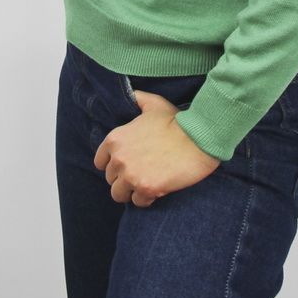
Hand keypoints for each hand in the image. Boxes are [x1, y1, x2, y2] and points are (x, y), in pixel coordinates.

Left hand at [94, 89, 220, 206]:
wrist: (197, 137)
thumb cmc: (176, 121)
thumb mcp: (153, 103)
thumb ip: (137, 98)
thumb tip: (131, 94)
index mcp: (115, 139)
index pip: (100, 162)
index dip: (113, 164)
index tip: (126, 163)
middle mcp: (119, 158)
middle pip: (110, 180)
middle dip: (124, 178)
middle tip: (141, 172)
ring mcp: (131, 175)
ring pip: (119, 194)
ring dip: (132, 191)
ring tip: (146, 183)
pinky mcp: (146, 188)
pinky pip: (138, 202)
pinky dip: (147, 198)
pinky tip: (157, 189)